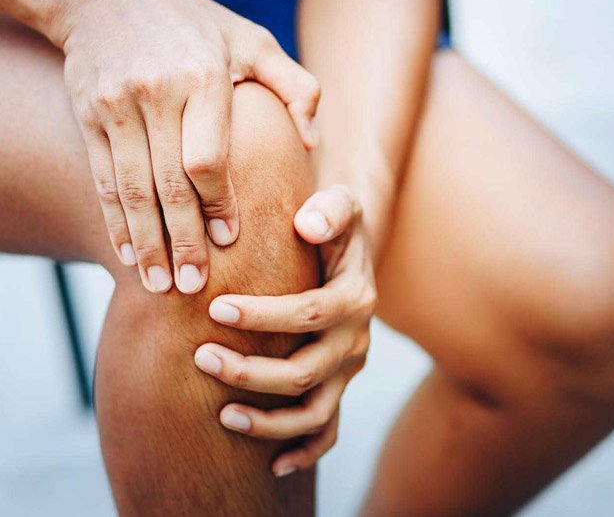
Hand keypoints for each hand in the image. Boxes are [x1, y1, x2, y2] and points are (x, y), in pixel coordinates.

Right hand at [61, 0, 319, 293]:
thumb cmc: (196, 21)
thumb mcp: (254, 40)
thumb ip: (296, 87)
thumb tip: (313, 142)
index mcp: (204, 77)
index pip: (209, 158)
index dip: (219, 206)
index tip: (230, 243)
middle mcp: (157, 92)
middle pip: (168, 184)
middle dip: (181, 240)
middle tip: (194, 287)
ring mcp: (116, 104)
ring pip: (131, 188)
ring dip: (145, 243)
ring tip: (159, 286)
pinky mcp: (88, 114)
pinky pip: (103, 177)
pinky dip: (113, 220)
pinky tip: (126, 253)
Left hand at [193, 185, 375, 475]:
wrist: (345, 248)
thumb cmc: (330, 222)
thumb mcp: (341, 202)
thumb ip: (331, 208)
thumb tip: (306, 225)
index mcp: (356, 297)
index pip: (310, 313)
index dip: (264, 315)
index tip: (216, 307)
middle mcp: (356, 339)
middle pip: (307, 370)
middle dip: (252, 371)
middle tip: (201, 358)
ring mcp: (348, 368)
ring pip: (316, 411)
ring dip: (270, 420)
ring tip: (222, 417)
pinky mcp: (338, 386)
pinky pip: (328, 430)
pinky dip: (304, 451)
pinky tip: (272, 465)